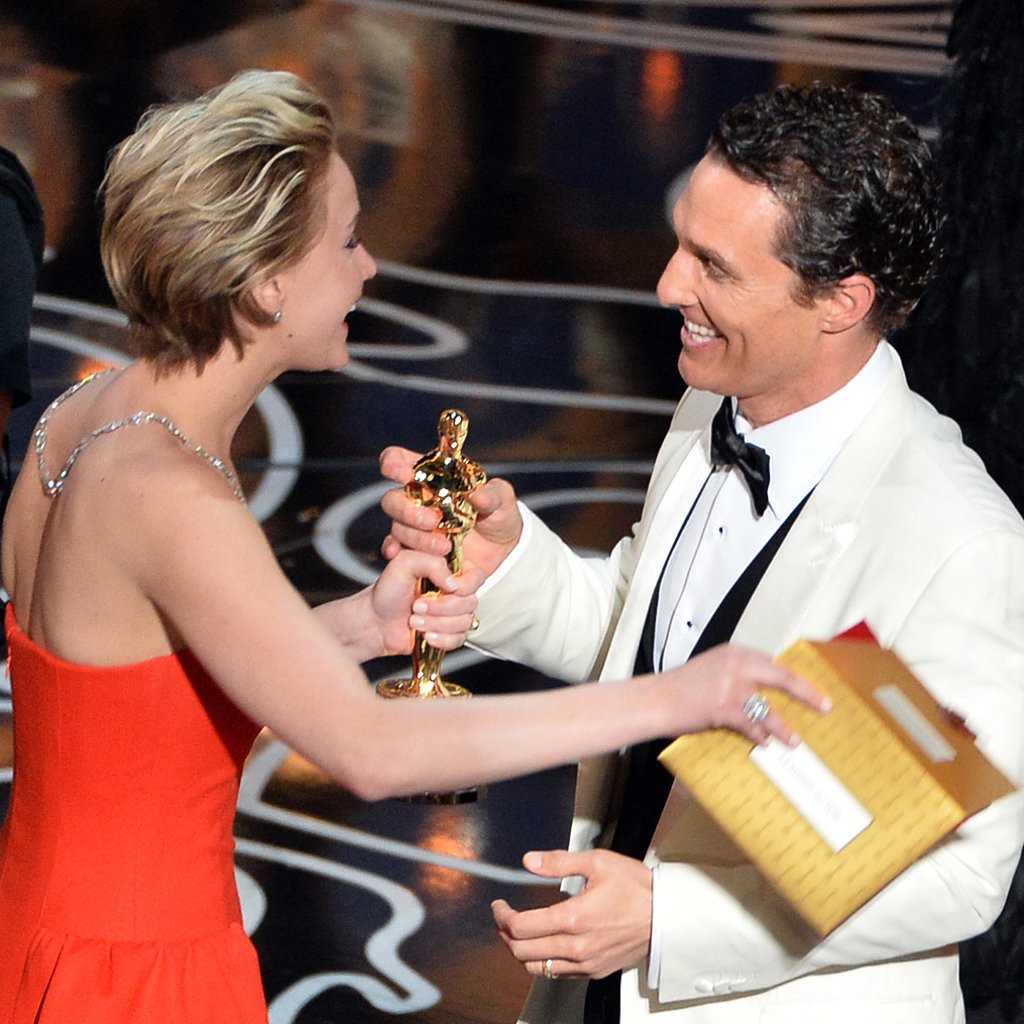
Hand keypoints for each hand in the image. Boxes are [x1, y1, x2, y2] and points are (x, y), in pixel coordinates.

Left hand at [370, 548, 482, 655]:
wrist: (375, 621)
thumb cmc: (387, 591)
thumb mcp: (404, 563)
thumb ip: (432, 563)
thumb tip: (454, 584)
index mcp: (449, 570)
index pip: (476, 576)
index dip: (461, 586)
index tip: (440, 588)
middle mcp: (454, 591)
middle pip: (471, 602)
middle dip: (441, 608)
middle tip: (417, 606)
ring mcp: (453, 613)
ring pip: (465, 622)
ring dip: (437, 624)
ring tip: (415, 621)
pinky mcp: (449, 633)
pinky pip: (460, 639)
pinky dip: (442, 639)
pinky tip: (425, 635)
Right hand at [379, 445, 523, 575]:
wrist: (502, 551)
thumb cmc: (498, 514)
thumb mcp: (502, 500)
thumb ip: (492, 494)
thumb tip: (477, 495)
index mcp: (433, 477)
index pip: (399, 460)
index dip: (393, 462)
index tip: (403, 472)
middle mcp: (418, 500)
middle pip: (393, 499)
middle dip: (406, 509)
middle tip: (432, 521)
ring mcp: (414, 526)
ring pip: (398, 527)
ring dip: (416, 536)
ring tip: (444, 546)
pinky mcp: (415, 550)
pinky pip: (395, 549)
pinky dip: (394, 550)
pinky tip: (398, 554)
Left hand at [492, 849, 652, 979]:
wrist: (665, 917)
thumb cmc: (636, 888)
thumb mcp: (598, 863)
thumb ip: (559, 862)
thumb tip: (530, 861)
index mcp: (574, 919)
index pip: (521, 927)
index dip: (502, 916)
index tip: (500, 905)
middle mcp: (577, 947)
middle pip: (522, 951)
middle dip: (505, 933)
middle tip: (503, 917)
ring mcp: (585, 963)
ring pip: (536, 967)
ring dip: (520, 951)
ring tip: (518, 932)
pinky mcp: (593, 971)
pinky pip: (557, 974)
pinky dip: (542, 961)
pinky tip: (543, 944)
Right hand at [660, 643, 831, 746]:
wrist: (656, 699)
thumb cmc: (683, 688)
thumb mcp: (714, 669)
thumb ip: (740, 675)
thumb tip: (767, 694)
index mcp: (735, 652)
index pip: (775, 663)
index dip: (797, 678)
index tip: (814, 688)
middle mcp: (735, 664)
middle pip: (782, 677)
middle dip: (807, 692)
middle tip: (824, 705)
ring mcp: (729, 685)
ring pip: (768, 708)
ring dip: (783, 727)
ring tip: (794, 740)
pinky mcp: (722, 707)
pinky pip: (750, 725)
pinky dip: (759, 736)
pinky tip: (763, 743)